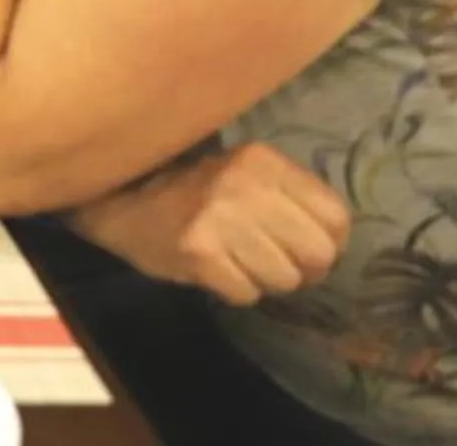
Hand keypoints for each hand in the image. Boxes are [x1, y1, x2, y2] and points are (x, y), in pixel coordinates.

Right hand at [69, 143, 349, 306]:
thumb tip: (333, 246)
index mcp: (264, 162)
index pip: (336, 217)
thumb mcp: (245, 174)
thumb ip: (289, 197)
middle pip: (317, 254)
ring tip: (237, 263)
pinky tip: (214, 271)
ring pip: (284, 279)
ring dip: (264, 281)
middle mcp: (246, 186)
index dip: (328, 243)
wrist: (119, 200)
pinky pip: (246, 294)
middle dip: (301, 269)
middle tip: (274, 264)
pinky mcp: (198, 253)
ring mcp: (220, 219)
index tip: (302, 247)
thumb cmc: (192, 191)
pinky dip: (234, 291)